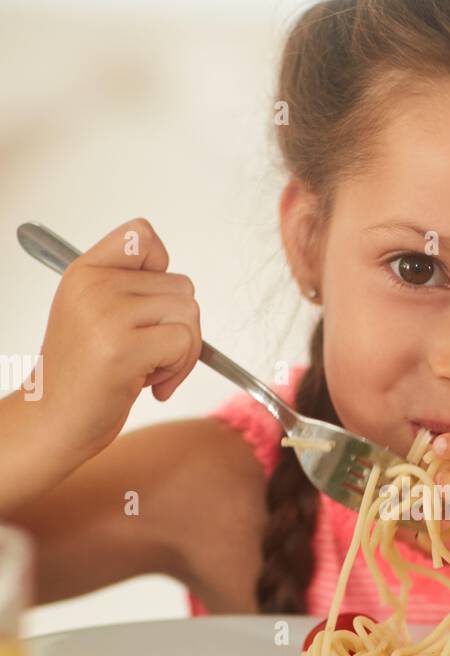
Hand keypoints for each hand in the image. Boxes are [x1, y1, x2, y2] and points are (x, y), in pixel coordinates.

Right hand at [37, 218, 201, 465]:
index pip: (142, 235)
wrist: (53, 420)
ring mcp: (107, 315)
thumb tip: (184, 287)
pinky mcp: (123, 348)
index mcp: (85, 271)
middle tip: (151, 354)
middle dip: (179, 326)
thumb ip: (131, 289)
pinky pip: (185, 342)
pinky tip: (150, 384)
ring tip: (148, 369)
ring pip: (188, 313)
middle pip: (182, 285)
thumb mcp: (95, 314)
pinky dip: (179, 369)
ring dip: (182, 351)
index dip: (162, 268)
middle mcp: (94, 286)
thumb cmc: (83, 375)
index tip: (150, 305)